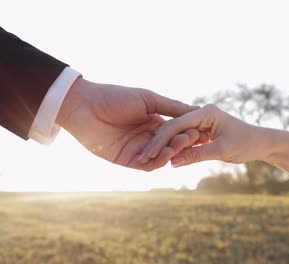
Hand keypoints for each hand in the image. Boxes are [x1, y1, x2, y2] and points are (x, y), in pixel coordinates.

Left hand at [55, 78, 201, 170]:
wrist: (86, 105)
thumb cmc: (115, 97)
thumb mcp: (148, 99)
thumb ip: (171, 107)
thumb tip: (196, 110)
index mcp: (152, 122)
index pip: (176, 131)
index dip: (188, 131)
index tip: (202, 129)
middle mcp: (146, 137)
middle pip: (171, 145)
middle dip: (183, 142)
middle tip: (194, 137)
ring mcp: (137, 149)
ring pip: (161, 156)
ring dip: (173, 151)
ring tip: (182, 143)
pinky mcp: (126, 160)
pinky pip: (147, 165)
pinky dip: (158, 161)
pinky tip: (166, 153)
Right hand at [138, 104, 269, 166]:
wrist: (262, 143)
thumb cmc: (246, 144)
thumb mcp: (222, 151)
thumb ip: (197, 155)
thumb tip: (173, 163)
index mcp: (205, 112)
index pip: (177, 124)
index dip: (161, 140)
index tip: (148, 154)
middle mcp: (200, 113)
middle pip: (173, 127)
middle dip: (158, 143)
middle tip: (143, 157)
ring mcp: (200, 120)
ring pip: (176, 133)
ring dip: (165, 146)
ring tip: (149, 159)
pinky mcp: (200, 129)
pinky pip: (183, 138)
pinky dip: (175, 148)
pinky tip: (164, 158)